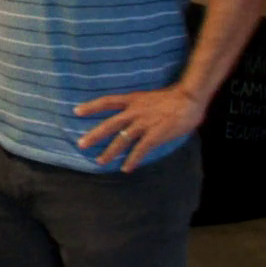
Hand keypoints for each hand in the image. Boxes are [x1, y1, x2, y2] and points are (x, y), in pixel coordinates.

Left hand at [73, 86, 205, 171]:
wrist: (189, 99)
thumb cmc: (171, 99)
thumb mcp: (148, 98)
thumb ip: (137, 107)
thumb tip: (128, 117)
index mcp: (132, 100)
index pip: (107, 101)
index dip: (91, 106)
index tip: (76, 111)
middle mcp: (135, 111)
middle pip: (110, 124)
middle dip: (94, 135)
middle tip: (80, 144)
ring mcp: (144, 123)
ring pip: (122, 139)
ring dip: (110, 152)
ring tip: (99, 162)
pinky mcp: (155, 134)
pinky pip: (140, 149)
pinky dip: (132, 160)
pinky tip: (126, 168)